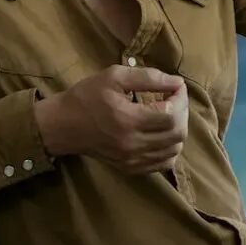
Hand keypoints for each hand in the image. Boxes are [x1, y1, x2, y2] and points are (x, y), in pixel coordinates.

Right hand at [34, 66, 187, 174]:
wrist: (63, 125)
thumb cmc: (86, 96)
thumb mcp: (113, 77)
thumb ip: (147, 77)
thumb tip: (177, 83)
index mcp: (127, 119)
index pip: (171, 113)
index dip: (180, 98)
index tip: (176, 86)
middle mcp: (132, 143)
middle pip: (177, 134)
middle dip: (182, 113)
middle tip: (174, 99)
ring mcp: (132, 159)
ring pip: (174, 150)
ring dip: (178, 130)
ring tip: (169, 115)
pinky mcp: (130, 168)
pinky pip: (163, 164)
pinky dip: (170, 149)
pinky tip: (162, 134)